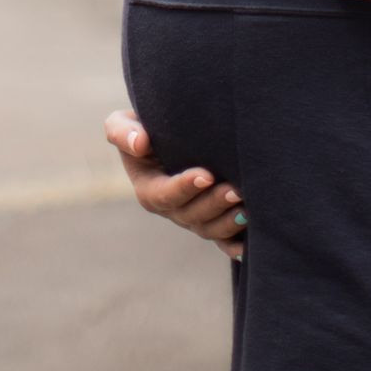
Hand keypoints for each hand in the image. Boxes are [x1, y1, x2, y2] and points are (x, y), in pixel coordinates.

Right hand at [105, 109, 245, 258]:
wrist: (167, 134)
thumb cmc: (143, 127)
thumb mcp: (122, 124)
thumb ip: (123, 132)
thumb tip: (140, 144)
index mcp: (149, 189)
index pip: (165, 194)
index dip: (185, 188)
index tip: (206, 175)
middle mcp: (171, 209)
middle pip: (192, 215)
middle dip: (214, 205)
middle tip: (236, 191)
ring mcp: (192, 217)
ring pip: (209, 229)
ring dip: (228, 222)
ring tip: (248, 209)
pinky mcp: (212, 220)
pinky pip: (222, 240)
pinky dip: (233, 246)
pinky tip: (247, 246)